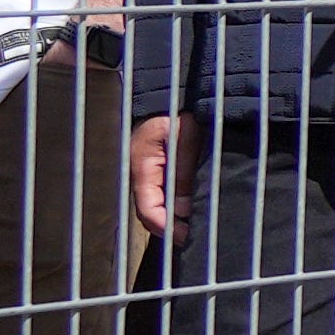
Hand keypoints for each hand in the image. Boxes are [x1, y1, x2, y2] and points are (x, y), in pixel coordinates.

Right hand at [131, 112, 183, 240]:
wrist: (172, 97)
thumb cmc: (177, 113)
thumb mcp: (184, 139)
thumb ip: (183, 171)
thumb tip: (183, 208)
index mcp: (141, 167)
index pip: (147, 208)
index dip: (164, 225)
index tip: (183, 236)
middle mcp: (140, 175)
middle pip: (150, 211)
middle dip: (169, 227)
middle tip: (192, 237)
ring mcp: (147, 174)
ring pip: (157, 204)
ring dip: (173, 218)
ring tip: (193, 228)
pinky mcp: (157, 171)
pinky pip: (163, 194)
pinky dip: (175, 205)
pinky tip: (191, 211)